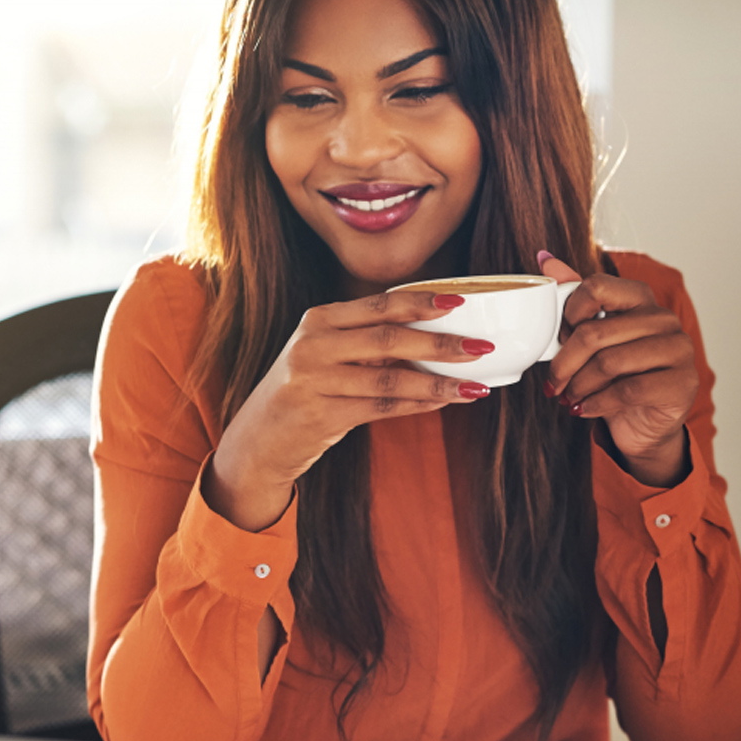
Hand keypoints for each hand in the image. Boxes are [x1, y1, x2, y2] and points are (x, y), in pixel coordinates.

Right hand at [207, 289, 492, 531]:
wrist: (258, 439)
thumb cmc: (305, 391)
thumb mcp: (326, 354)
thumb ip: (368, 340)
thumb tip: (437, 334)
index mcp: (318, 319)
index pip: (379, 304)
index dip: (422, 301)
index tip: (461, 301)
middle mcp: (313, 345)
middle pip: (388, 338)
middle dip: (441, 342)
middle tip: (482, 347)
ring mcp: (314, 381)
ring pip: (390, 378)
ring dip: (438, 382)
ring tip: (474, 386)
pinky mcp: (321, 415)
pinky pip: (381, 408)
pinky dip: (417, 404)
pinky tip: (443, 402)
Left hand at [539, 253, 696, 486]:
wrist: (641, 422)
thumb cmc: (615, 376)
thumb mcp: (592, 337)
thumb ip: (574, 299)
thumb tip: (546, 260)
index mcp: (640, 299)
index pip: (596, 286)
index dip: (569, 313)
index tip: (560, 337)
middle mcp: (663, 319)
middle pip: (595, 332)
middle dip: (564, 363)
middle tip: (553, 382)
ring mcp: (678, 350)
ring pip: (609, 363)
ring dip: (579, 386)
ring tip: (569, 397)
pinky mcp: (682, 383)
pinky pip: (627, 390)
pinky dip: (596, 403)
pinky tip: (585, 408)